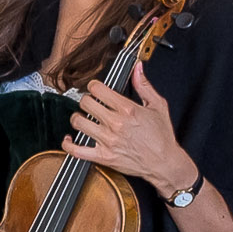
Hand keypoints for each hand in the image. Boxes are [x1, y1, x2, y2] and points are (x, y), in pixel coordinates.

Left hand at [71, 71, 194, 196]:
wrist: (164, 163)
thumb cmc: (161, 137)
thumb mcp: (158, 106)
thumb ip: (144, 86)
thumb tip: (137, 68)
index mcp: (127, 109)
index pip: (97, 89)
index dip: (94, 86)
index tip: (95, 89)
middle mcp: (115, 124)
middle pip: (85, 103)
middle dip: (86, 100)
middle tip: (90, 103)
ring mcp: (107, 141)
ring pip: (78, 122)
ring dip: (78, 118)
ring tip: (83, 118)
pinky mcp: (103, 157)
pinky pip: (76, 150)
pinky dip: (68, 145)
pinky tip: (69, 139)